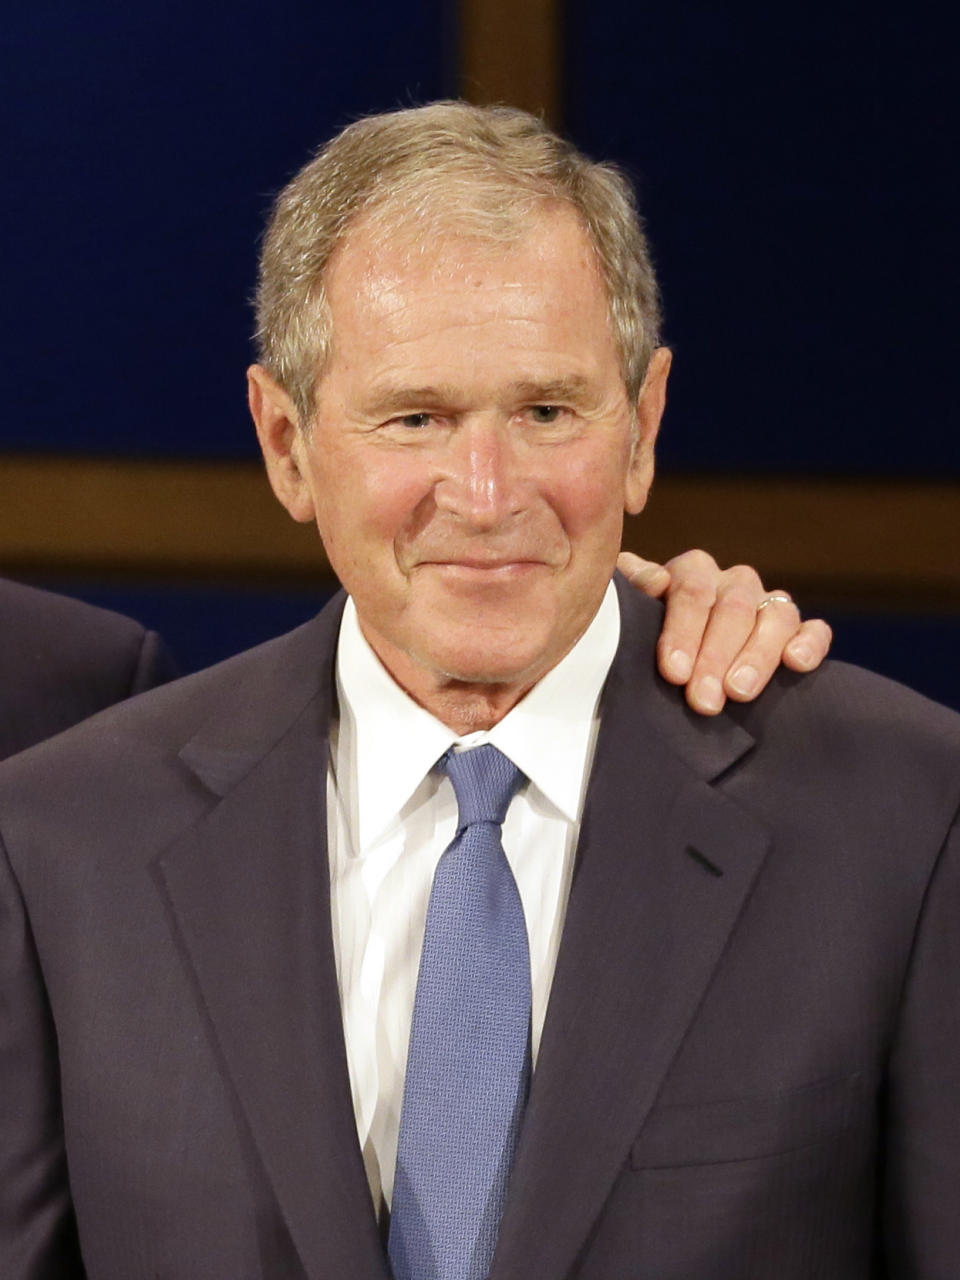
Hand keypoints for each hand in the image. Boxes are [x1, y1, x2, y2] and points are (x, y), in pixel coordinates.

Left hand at [616, 550, 832, 715]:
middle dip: (716, 656)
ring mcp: (769, 604)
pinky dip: (809, 644)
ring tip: (739, 693)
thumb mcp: (630, 615)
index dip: (682, 632)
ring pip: (776, 616)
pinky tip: (796, 664)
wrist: (676, 666)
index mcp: (692, 571)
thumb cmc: (645, 639)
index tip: (673, 672)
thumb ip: (633, 591)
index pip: (691, 592)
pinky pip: (814, 630)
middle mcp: (734, 582)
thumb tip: (654, 580)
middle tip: (703, 700)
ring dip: (758, 656)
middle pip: (733, 608)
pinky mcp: (799, 631)